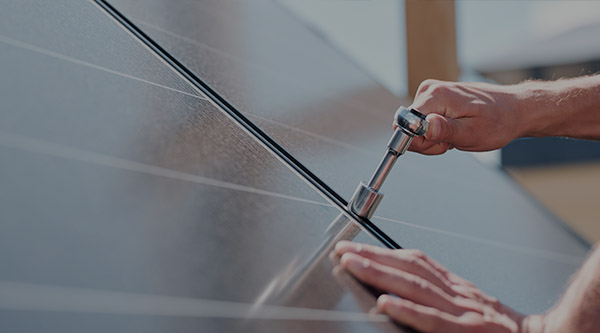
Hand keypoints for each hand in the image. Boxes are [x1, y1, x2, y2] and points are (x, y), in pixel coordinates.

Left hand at [335, 241, 538, 331]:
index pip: (413, 261)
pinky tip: (384, 303)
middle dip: (372, 257)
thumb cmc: (501, 326)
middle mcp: (456, 293)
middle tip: (342, 250)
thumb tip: (399, 286)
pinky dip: (408, 310)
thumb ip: (437, 293)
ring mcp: (462, 312)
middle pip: (409, 267)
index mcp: (453, 285)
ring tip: (352, 265)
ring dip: (380, 274)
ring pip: (416, 287)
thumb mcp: (467, 302)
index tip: (354, 247)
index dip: (381, 253)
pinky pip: (433, 321)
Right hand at [407, 79, 522, 154]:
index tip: (441, 145)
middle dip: (428, 141)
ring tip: (457, 135)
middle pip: (408, 127)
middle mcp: (429, 89)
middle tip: (452, 142)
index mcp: (436, 95)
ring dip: (434, 138)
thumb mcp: (473, 133)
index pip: (405, 124)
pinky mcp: (433, 98)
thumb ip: (445, 130)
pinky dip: (437, 132)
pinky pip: (422, 123)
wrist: (515, 109)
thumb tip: (423, 126)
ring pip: (415, 127)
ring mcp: (431, 92)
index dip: (419, 141)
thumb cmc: (498, 122)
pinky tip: (455, 129)